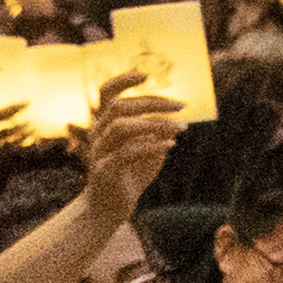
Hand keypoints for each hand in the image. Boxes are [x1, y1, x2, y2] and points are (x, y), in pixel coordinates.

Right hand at [71, 79, 184, 221]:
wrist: (111, 208)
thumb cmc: (131, 176)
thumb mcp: (150, 151)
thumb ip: (159, 135)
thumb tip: (176, 122)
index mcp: (106, 125)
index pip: (107, 94)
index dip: (122, 80)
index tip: (146, 75)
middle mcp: (98, 134)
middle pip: (119, 107)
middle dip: (152, 102)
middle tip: (181, 105)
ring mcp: (99, 152)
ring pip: (121, 128)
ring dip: (155, 124)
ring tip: (183, 126)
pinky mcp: (105, 170)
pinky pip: (126, 152)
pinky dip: (151, 146)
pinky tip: (172, 145)